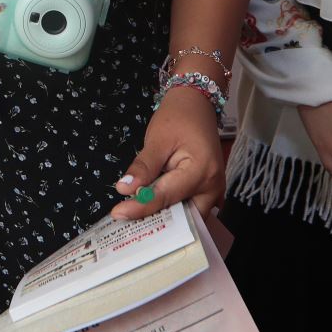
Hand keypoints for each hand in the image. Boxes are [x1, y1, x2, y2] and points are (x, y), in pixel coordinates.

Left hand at [110, 87, 224, 220]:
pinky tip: (150, 213)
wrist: (196, 104)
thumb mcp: (157, 139)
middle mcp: (212, 187)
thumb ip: (143, 167)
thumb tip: (125, 190)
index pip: (166, 196)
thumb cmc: (178, 117)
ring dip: (164, 220)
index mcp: (201, 171)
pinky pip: (188, 208)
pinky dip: (170, 211)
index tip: (119, 213)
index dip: (142, 206)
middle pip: (183, 216)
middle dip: (157, 223)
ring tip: (135, 224)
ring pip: (187, 217)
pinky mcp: (207, 191)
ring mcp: (212, 191)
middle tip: (127, 227)